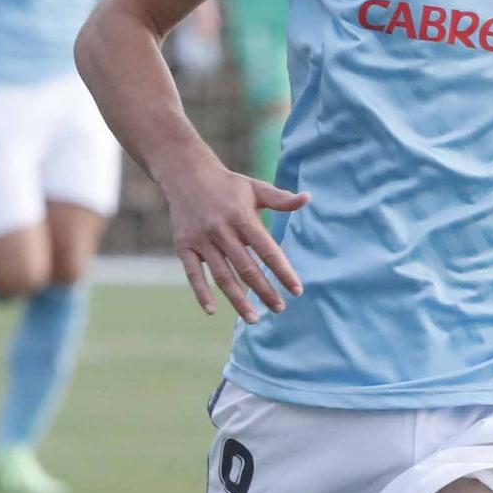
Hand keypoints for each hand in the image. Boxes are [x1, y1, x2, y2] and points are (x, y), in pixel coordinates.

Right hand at [161, 157, 308, 323]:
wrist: (186, 174)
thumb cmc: (228, 184)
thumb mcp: (256, 188)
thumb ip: (281, 199)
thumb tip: (308, 198)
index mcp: (242, 218)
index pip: (267, 251)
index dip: (283, 271)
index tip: (297, 290)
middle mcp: (222, 231)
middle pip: (247, 268)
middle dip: (264, 291)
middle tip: (280, 309)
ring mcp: (201, 241)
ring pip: (222, 276)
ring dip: (238, 299)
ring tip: (254, 318)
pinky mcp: (184, 246)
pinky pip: (193, 274)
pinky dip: (201, 293)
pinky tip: (212, 311)